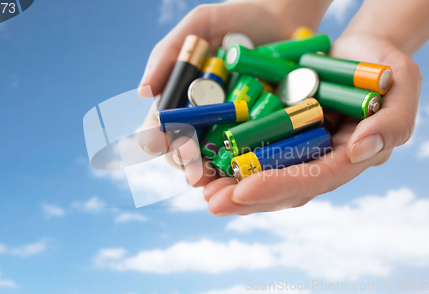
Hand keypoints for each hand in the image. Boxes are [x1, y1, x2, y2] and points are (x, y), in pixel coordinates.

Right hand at [137, 1, 329, 179]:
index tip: (164, 142)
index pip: (160, 127)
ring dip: (210, 174)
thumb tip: (142, 92)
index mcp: (182, 97)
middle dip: (184, 164)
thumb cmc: (238, 16)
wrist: (286, 16)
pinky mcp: (262, 131)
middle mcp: (203, 117)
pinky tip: (244, 177)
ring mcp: (232, 127)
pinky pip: (250, 155)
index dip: (159, 139)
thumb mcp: (200, 24)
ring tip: (215, 180)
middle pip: (183, 151)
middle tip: (192, 170)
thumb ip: (168, 52)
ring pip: (213, 160)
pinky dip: (244, 167)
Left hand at [203, 34, 421, 215]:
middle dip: (246, 198)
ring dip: (232, 186)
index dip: (279, 186)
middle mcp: (321, 161)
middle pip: (283, 187)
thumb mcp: (403, 87)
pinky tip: (205, 164)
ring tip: (201, 190)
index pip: (313, 178)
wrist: (363, 54)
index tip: (243, 191)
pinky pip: (255, 152)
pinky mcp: (284, 135)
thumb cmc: (386, 69)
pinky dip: (230, 159)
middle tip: (212, 203)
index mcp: (349, 158)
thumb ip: (390, 122)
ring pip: (265, 175)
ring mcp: (301, 150)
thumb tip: (360, 150)